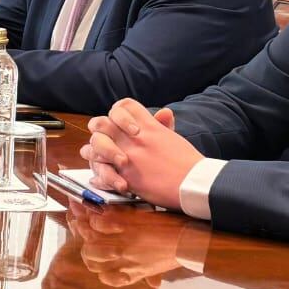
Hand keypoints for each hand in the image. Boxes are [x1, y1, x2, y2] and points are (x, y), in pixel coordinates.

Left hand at [80, 100, 197, 209]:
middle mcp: (135, 138)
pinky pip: (102, 170)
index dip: (117, 113)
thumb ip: (163, 126)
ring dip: (94, 151)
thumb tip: (164, 112)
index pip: (123, 105)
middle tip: (103, 139)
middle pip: (101, 122)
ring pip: (96, 143)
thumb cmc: (187, 162)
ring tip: (99, 158)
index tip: (119, 123)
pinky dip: (99, 175)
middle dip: (99, 129)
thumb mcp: (174, 138)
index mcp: (148, 126)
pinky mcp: (126, 175)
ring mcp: (128, 155)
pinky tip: (99, 177)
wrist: (194, 183)